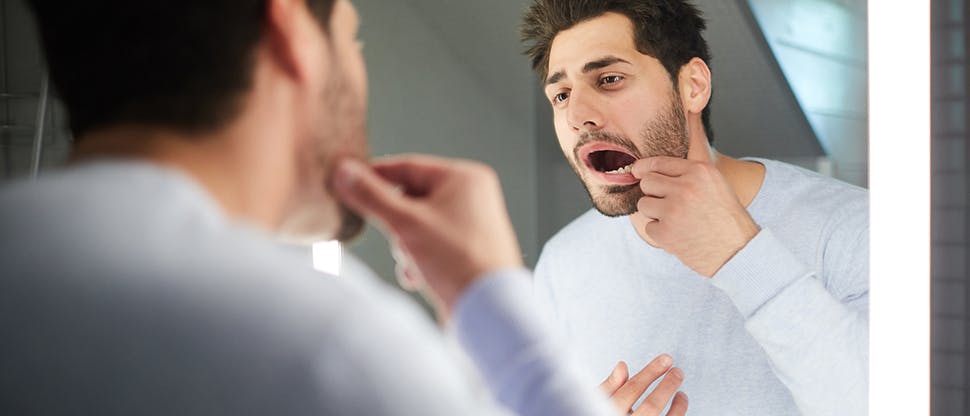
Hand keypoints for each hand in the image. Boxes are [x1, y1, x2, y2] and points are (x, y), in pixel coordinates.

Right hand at [332, 154, 523, 315]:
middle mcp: (472, 197)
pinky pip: (430, 246)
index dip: (374, 177)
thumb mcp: (405, 224)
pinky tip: (418, 277)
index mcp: (465, 178)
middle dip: (396, 225)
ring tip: (414, 263)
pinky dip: (418, 260)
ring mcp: (471, 225)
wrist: (487, 310)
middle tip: (396, 239)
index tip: (347, 184)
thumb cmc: (458, 261)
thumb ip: (371, 196)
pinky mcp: (466, 251)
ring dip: (405, 246)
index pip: (407, 166)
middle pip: (411, 199)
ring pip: (417, 225)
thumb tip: (344, 171)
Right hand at [598, 355, 687, 414]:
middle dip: (668, 386)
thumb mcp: (594, 401)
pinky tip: (678, 408)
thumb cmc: (595, 412)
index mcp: (607, 412)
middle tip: (678, 372)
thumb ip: (608, 387)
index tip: (665, 361)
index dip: (651, 372)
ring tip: (682, 394)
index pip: (632, 389)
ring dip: (678, 406)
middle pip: (651, 406)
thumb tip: (622, 366)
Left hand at [631, 156, 759, 276]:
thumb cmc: (727, 220)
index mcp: (699, 171)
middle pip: (647, 182)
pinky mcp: (665, 232)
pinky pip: (649, 227)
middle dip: (653, 192)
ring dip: (655, 213)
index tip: (637, 171)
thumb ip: (689, 175)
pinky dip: (661, 233)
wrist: (738, 252)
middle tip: (668, 204)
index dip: (644, 167)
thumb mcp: (716, 185)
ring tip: (677, 221)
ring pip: (644, 204)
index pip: (659, 162)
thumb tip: (653, 170)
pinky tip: (680, 235)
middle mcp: (685, 187)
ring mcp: (673, 210)